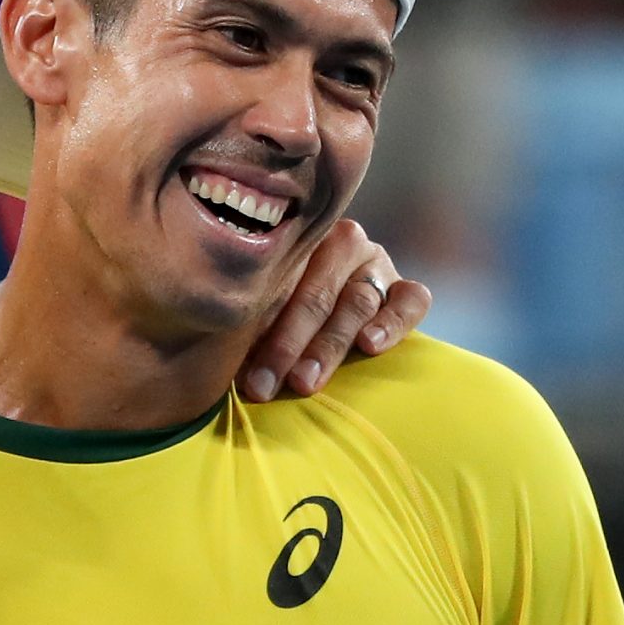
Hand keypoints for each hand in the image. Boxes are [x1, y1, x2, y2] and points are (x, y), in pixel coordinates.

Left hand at [241, 219, 431, 401]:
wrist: (325, 306)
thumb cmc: (274, 312)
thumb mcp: (256, 311)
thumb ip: (244, 321)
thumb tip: (212, 359)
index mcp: (297, 239)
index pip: (281, 277)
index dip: (260, 328)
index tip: (245, 374)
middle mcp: (340, 243)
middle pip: (316, 295)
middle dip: (288, 346)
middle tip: (268, 385)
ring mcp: (375, 263)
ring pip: (357, 302)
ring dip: (329, 346)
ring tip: (307, 379)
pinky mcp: (404, 287)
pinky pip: (411, 299)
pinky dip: (392, 321)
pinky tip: (370, 345)